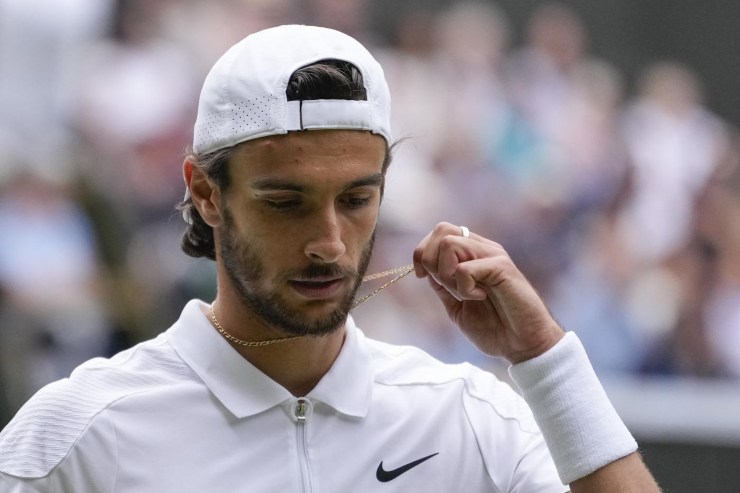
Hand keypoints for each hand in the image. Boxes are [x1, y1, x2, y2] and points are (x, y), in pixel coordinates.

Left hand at [412, 222, 563, 362]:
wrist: (523, 345)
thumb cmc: (495, 328)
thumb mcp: (457, 306)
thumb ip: (443, 286)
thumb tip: (424, 268)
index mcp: (472, 255)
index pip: (439, 233)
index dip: (422, 253)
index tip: (421, 276)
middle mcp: (482, 249)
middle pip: (442, 230)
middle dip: (431, 261)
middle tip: (448, 287)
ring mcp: (493, 255)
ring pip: (449, 244)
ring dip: (447, 275)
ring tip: (465, 294)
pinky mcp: (502, 267)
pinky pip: (464, 268)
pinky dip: (464, 288)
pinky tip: (480, 298)